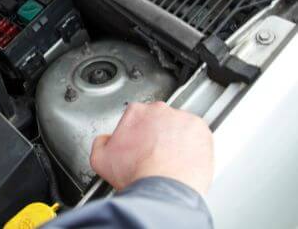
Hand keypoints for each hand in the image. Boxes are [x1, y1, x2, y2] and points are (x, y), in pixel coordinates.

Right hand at [90, 102, 213, 194]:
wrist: (164, 190)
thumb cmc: (136, 174)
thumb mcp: (100, 159)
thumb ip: (100, 142)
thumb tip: (105, 139)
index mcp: (135, 112)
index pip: (134, 116)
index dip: (134, 132)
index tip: (136, 144)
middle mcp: (159, 110)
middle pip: (157, 118)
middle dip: (155, 133)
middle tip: (152, 153)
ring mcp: (182, 119)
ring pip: (177, 125)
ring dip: (174, 137)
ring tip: (169, 158)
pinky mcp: (201, 130)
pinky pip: (196, 134)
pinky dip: (192, 144)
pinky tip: (183, 158)